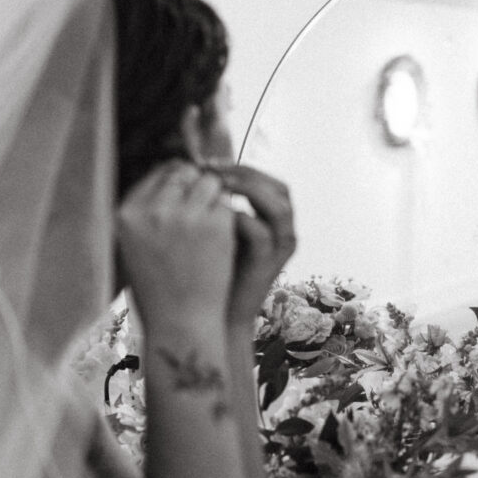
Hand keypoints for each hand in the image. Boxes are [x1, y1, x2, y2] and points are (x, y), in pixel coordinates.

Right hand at [117, 160, 235, 331]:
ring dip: (215, 196)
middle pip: (184, 172)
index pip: (156, 173)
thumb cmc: (157, 290)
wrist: (181, 323)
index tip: (186, 188)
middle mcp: (155, 210)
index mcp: (127, 215)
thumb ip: (144, 213)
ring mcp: (187, 215)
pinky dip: (227, 215)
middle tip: (203, 204)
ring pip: (210, 182)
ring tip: (212, 221)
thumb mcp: (133, 247)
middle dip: (196, 183)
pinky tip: (222, 236)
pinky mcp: (217, 225)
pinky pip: (226, 203)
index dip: (175, 178)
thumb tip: (168, 178)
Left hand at [210, 163, 296, 327]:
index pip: (268, 180)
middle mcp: (284, 232)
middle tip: (212, 170)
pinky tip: (215, 214)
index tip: (208, 163)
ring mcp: (279, 249)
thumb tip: (194, 168)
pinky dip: (239, 218)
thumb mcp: (215, 228)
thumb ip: (214, 202)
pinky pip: (260, 233)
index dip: (242, 167)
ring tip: (216, 186)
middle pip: (277, 188)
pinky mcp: (268, 265)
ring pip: (277, 206)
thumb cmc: (210, 269)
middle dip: (246, 174)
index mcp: (275, 221)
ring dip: (247, 189)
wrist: (215, 314)